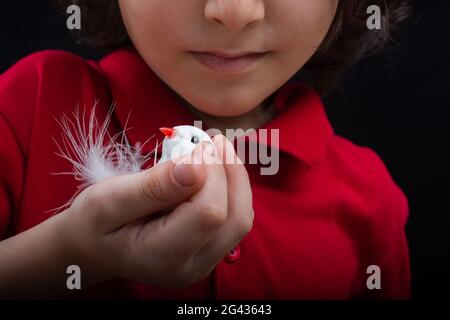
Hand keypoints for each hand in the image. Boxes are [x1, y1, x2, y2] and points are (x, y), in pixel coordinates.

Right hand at [63, 135, 253, 287]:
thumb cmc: (95, 222)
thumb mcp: (109, 199)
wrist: (94, 248)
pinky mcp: (209, 252)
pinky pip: (234, 219)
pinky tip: (214, 168)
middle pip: (234, 218)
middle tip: (211, 140)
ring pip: (241, 219)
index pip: (209, 213)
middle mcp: (191, 267)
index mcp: (162, 256)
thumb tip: (197, 166)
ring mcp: (204, 263)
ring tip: (216, 149)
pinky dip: (230, 189)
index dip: (211, 174)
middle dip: (229, 172)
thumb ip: (153, 186)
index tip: (195, 145)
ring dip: (235, 179)